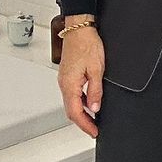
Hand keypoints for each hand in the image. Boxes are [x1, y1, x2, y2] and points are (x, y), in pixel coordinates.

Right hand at [58, 22, 104, 138]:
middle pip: (71, 111)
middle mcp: (64, 83)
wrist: (79, 28)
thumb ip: (95, 91)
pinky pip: (73, 94)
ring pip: (72, 103)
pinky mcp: (68, 75)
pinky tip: (90, 102)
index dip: (86, 125)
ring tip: (94, 119)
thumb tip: (95, 108)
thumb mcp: (97, 69)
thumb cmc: (86, 43)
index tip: (94, 132)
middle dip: (83, 122)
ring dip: (82, 113)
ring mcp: (65, 79)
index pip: (76, 113)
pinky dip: (81, 102)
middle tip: (95, 129)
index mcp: (69, 84)